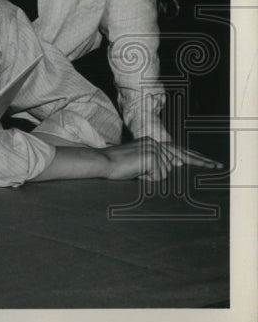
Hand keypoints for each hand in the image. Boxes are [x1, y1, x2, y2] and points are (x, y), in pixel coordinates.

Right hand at [102, 138, 221, 181]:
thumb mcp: (139, 163)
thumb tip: (173, 166)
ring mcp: (154, 149)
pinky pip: (158, 177)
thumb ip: (155, 162)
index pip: (178, 150)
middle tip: (218, 165)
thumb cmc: (116, 166)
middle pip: (179, 158)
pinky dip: (147, 179)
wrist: (103, 162)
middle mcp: (155, 143)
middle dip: (200, 161)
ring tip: (136, 171)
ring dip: (150, 177)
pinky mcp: (152, 158)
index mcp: (152, 142)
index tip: (210, 162)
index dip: (195, 157)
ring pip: (165, 173)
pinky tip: (136, 172)